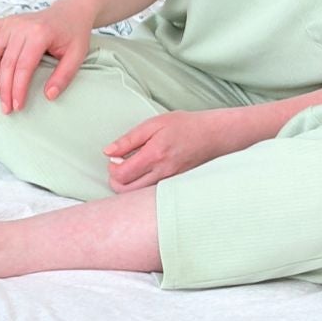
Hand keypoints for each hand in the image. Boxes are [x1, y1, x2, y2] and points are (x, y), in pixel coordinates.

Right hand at [0, 0, 95, 112]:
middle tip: (5, 108)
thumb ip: (64, 76)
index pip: (23, 67)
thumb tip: (49, 96)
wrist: (71, 11)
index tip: (17, 106)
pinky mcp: (6, 21)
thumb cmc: (73, 34)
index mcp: (40, 34)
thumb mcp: (77, 55)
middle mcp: (22, 26)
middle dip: (5, 88)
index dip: (18, 89)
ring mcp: (12, 22)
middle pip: (7, 62)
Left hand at [105, 108, 256, 190]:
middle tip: (120, 166)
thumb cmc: (185, 126)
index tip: (115, 159)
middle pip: (125, 191)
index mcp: (154, 155)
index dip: (112, 168)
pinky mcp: (174, 188)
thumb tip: (108, 152)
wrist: (213, 136)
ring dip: (128, 186)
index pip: (121, 175)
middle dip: (115, 180)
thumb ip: (129, 139)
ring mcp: (169, 183)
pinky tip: (145, 174)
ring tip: (133, 169)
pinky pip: (150, 195)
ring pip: (137, 196)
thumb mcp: (153, 124)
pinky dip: (142, 188)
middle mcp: (162, 173)